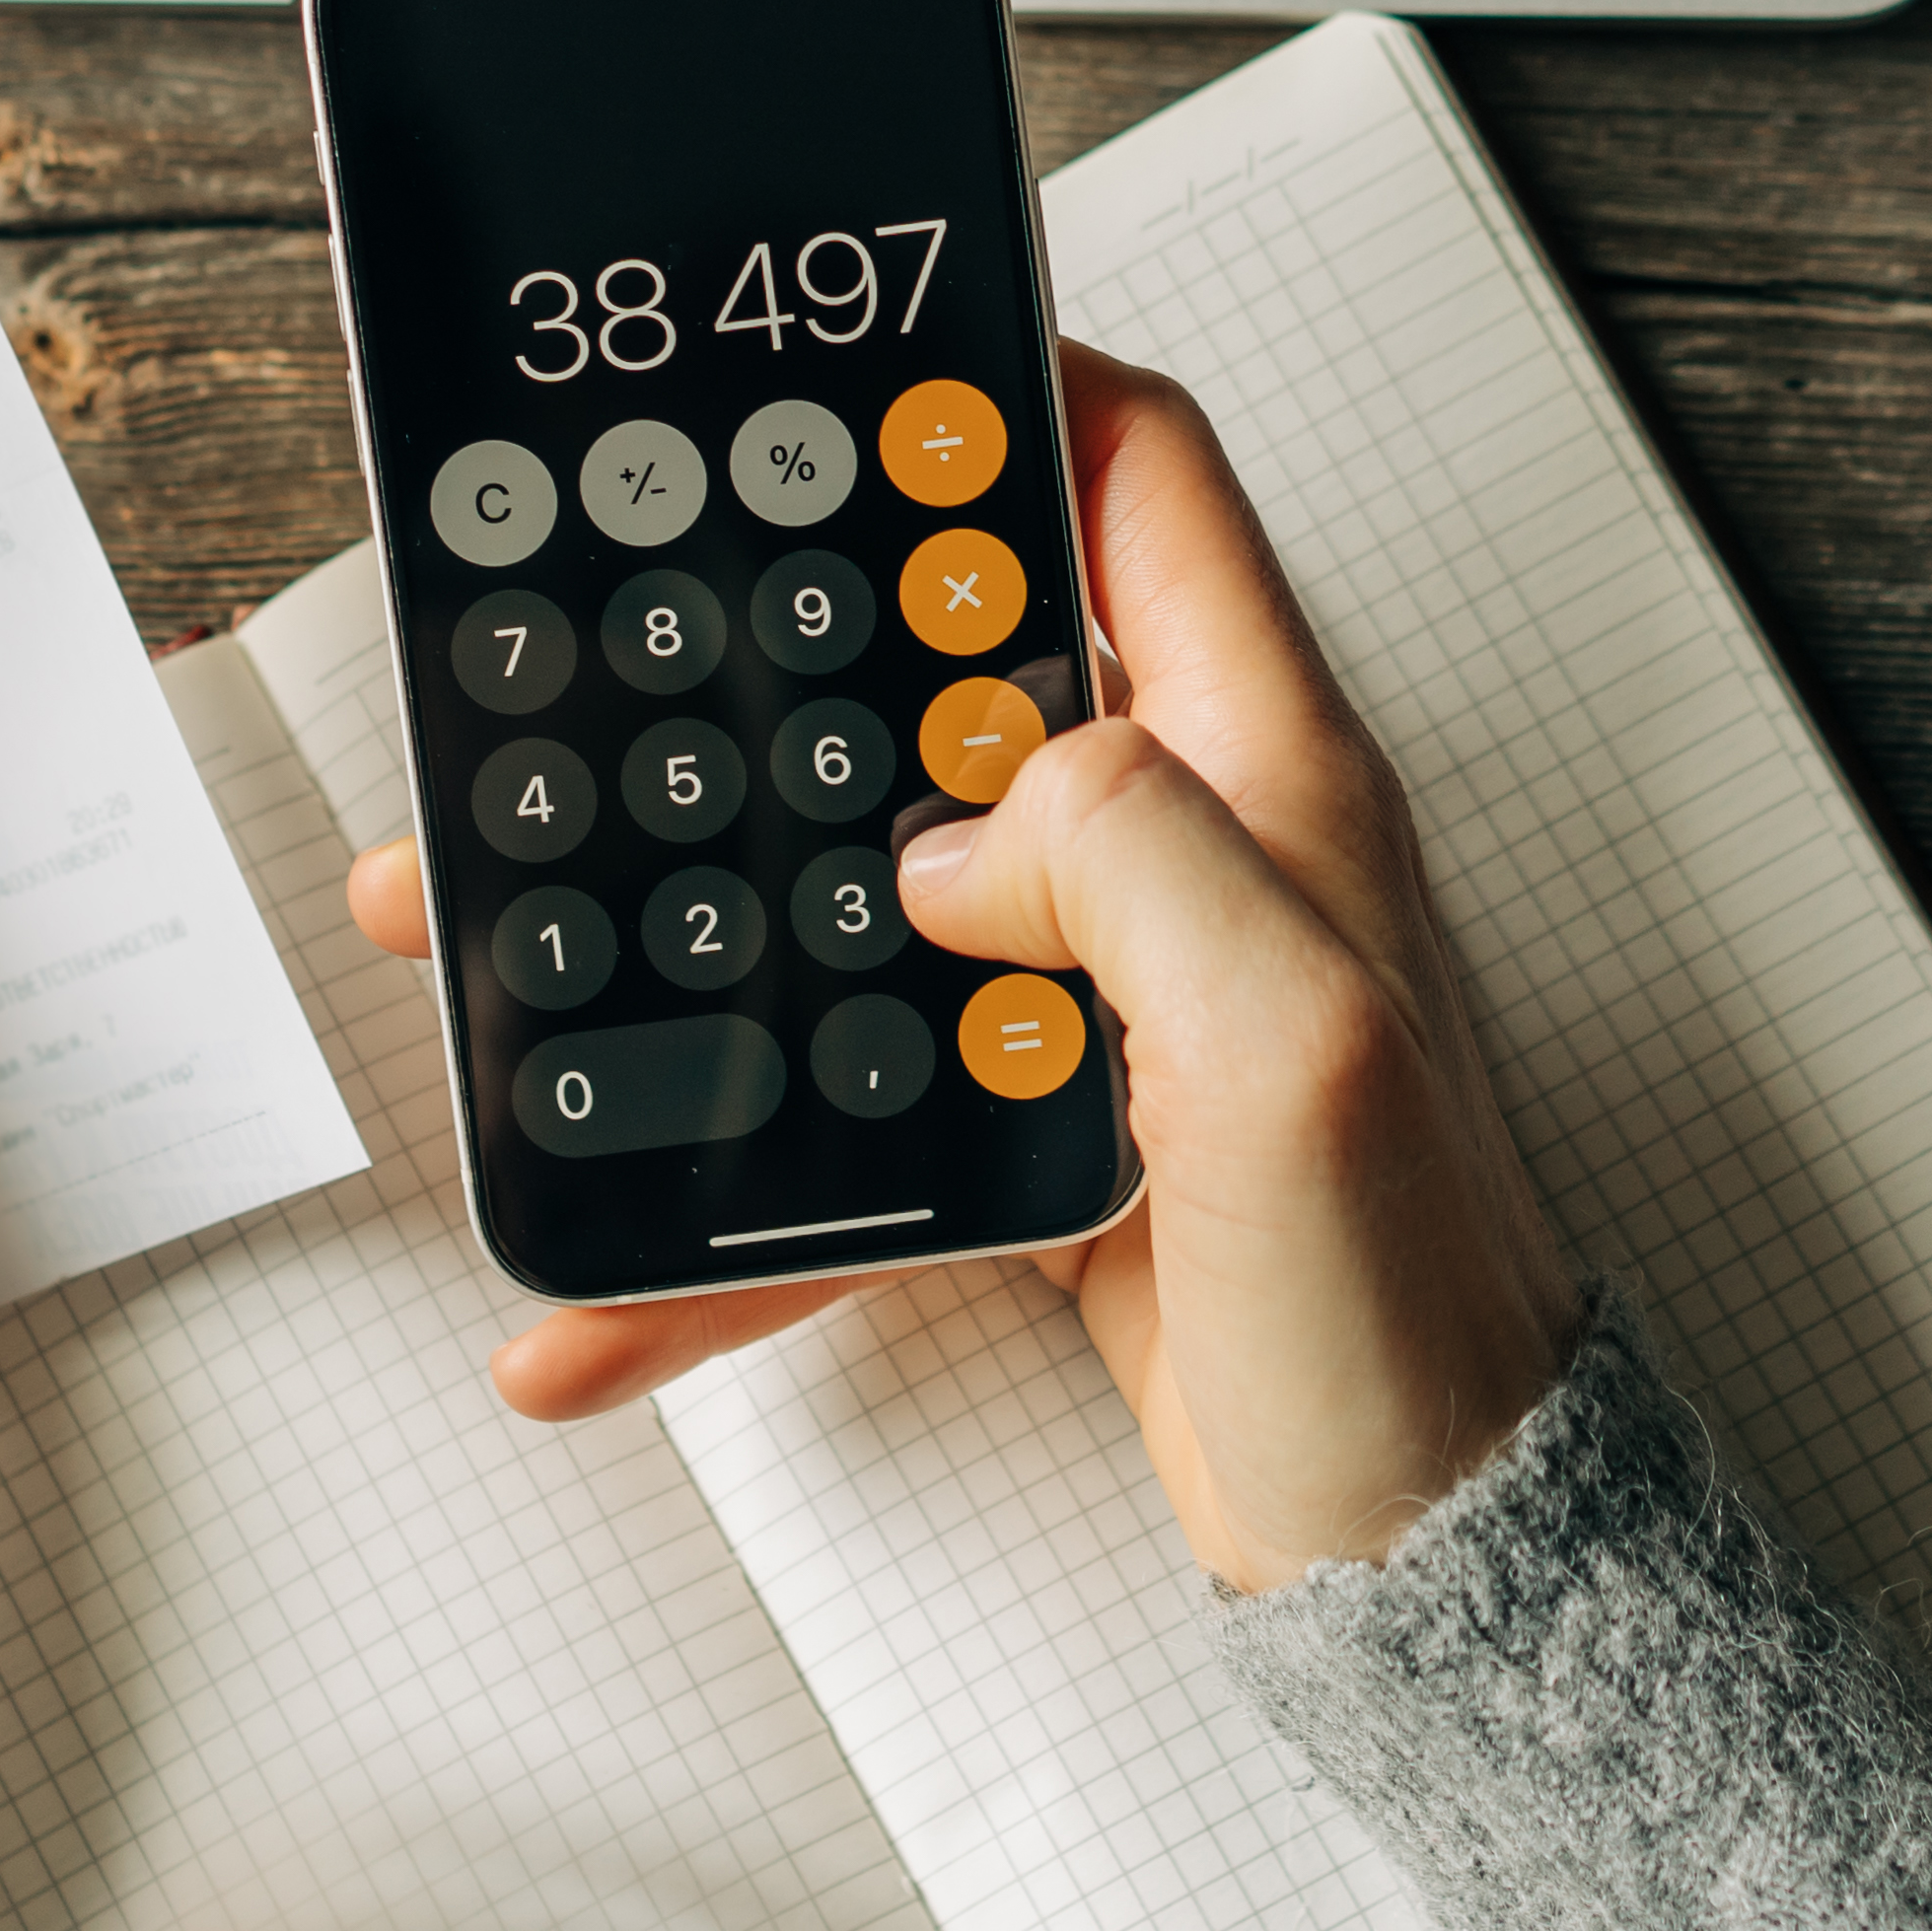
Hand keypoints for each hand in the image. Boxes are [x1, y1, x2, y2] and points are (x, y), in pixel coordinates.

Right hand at [347, 347, 1587, 1589]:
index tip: (828, 361)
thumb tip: (956, 824)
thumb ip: (1135, 861)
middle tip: (581, 636)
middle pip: (932, 685)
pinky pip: (848, 1126)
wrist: (1431, 1569)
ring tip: (500, 938)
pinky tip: (607, 1279)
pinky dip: (723, 1204)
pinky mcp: (1046, 1145)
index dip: (997, 387)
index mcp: (1265, 780)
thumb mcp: (1297, 1044)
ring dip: (676, 926)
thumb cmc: (1417, 1315)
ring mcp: (1106, 1005)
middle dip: (750, 659)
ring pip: (848, 904)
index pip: (1138, 487)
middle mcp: (1186, 860)